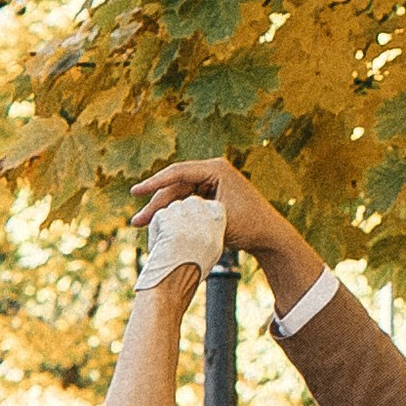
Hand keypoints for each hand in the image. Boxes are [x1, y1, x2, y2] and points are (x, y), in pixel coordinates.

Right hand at [130, 157, 322, 308]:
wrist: (270, 236)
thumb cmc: (249, 226)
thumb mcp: (217, 220)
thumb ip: (190, 214)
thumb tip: (165, 216)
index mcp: (216, 168)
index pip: (178, 172)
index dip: (154, 183)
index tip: (135, 192)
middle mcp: (213, 171)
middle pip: (176, 185)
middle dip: (156, 204)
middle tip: (137, 220)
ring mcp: (212, 183)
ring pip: (179, 195)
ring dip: (163, 210)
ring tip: (142, 225)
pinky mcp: (212, 195)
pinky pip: (187, 202)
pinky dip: (175, 213)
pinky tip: (159, 225)